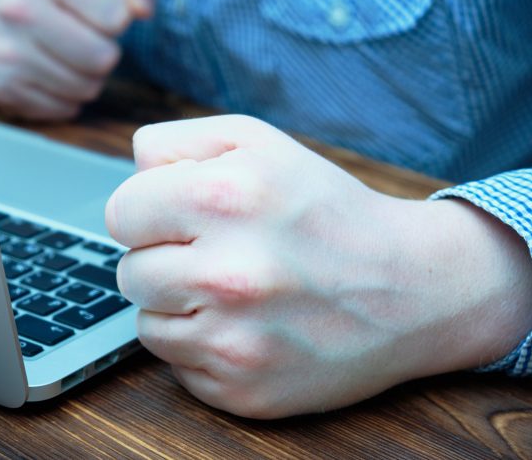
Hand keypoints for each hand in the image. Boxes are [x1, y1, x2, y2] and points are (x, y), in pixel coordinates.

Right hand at [0, 0, 157, 119]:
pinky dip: (65, 98)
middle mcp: (16, 7)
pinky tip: (45, 73)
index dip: (115, 19)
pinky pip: (65, 109)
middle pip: (103, 59)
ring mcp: (3, 51)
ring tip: (63, 55)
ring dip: (86, 78)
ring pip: (87, 89)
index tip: (92, 10)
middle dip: (104, 54)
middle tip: (83, 39)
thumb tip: (143, 10)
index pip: (117, 17)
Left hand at [106, 115, 531, 418]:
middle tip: (217, 254)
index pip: (121, 213)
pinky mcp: (243, 388)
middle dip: (164, 259)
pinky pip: (179, 365)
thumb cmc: (328, 211)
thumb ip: (180, 142)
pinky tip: (249, 325)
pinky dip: (203, 345)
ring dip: (180, 306)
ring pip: (148, 323)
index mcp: (227, 197)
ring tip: (236, 290)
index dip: (147, 212)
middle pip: (129, 271)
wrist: (411, 290)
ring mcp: (236, 339)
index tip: (178, 216)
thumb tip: (132, 166)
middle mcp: (229, 273)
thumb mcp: (262, 144)